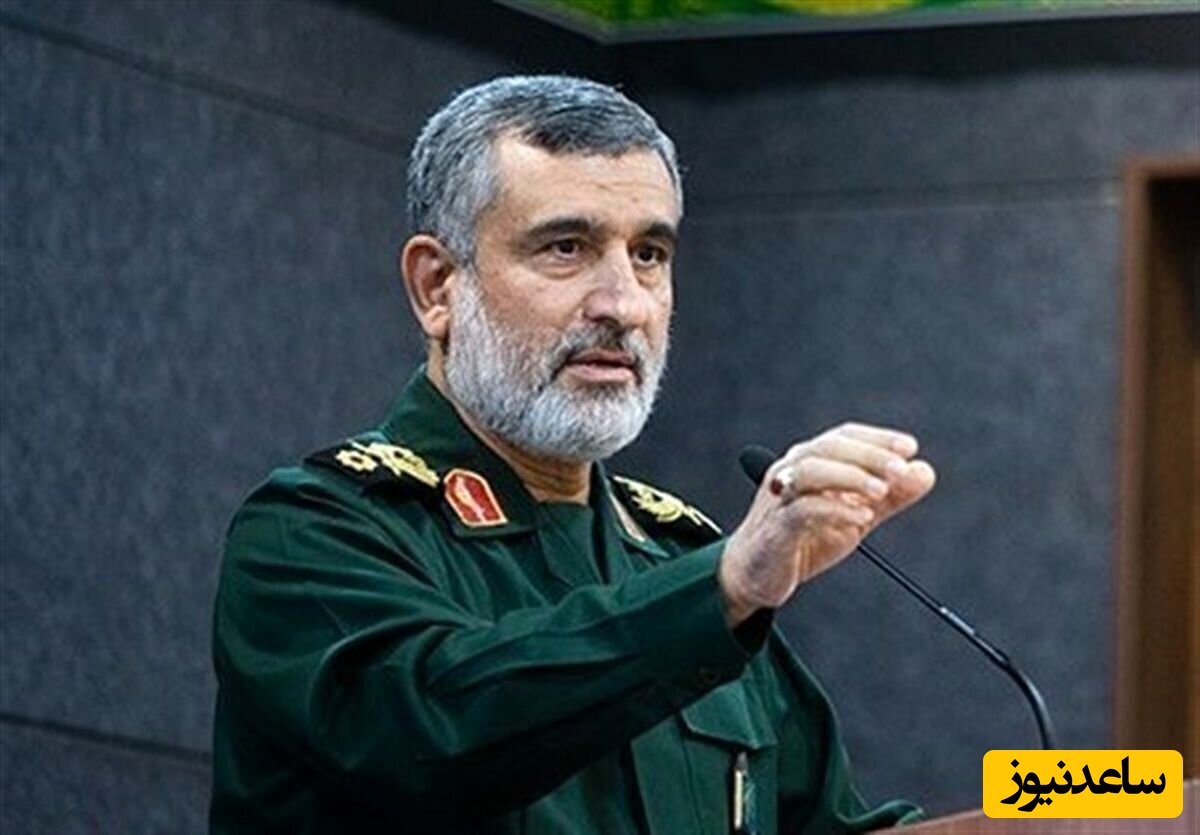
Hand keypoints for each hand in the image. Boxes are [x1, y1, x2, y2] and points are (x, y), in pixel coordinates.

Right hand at [719, 423, 936, 625]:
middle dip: (868, 455)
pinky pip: (802, 510)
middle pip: (829, 447)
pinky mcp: (775, 529)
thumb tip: (925, 472)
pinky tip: (859, 518)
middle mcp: (791, 471)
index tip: (909, 448)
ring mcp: (780, 498)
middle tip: (900, 470)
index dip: (877, 438)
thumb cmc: (802, 538)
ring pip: (811, 470)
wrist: (757, 574)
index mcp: (809, 462)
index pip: (844, 436)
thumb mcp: (855, 515)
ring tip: (881, 493)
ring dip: (850, 477)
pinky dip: (834, 510)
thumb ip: (890, 496)